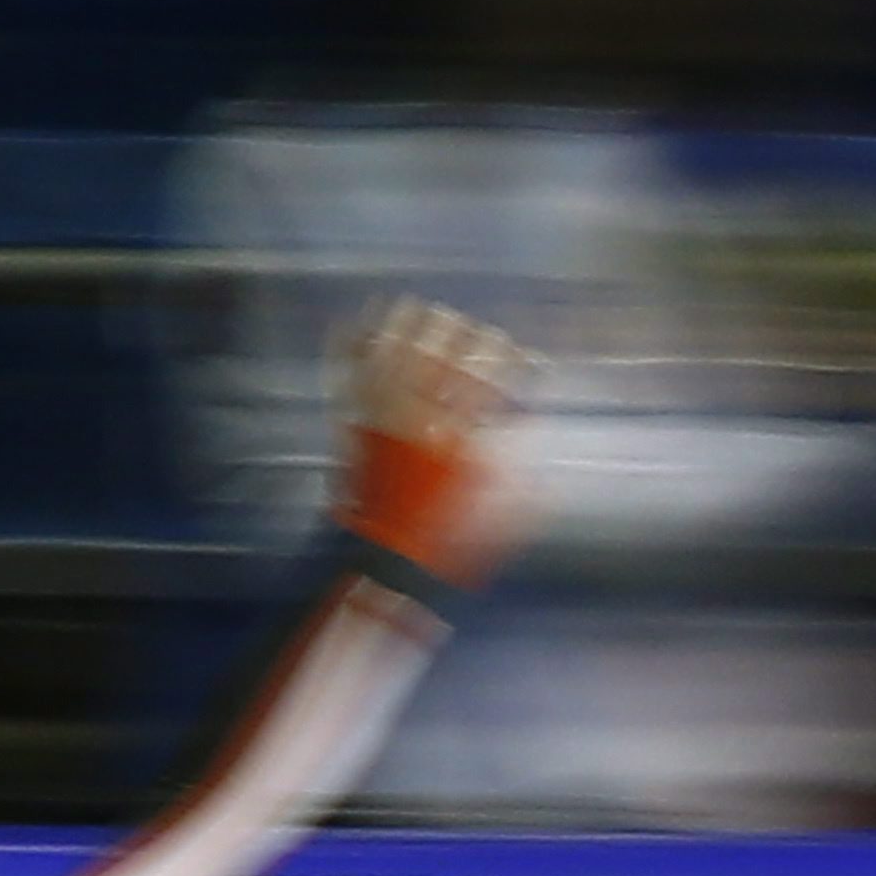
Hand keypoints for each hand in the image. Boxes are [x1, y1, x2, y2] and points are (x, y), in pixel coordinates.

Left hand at [334, 296, 532, 584]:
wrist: (390, 566)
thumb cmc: (453, 542)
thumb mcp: (506, 503)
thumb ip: (520, 459)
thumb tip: (529, 427)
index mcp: (468, 427)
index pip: (495, 366)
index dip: (509, 356)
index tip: (518, 360)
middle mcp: (426, 413)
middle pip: (444, 345)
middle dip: (457, 332)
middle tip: (460, 330)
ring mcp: (384, 417)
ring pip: (395, 349)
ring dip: (406, 325)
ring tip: (410, 309)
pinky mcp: (353, 427)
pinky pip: (345, 378)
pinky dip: (348, 346)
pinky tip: (350, 321)